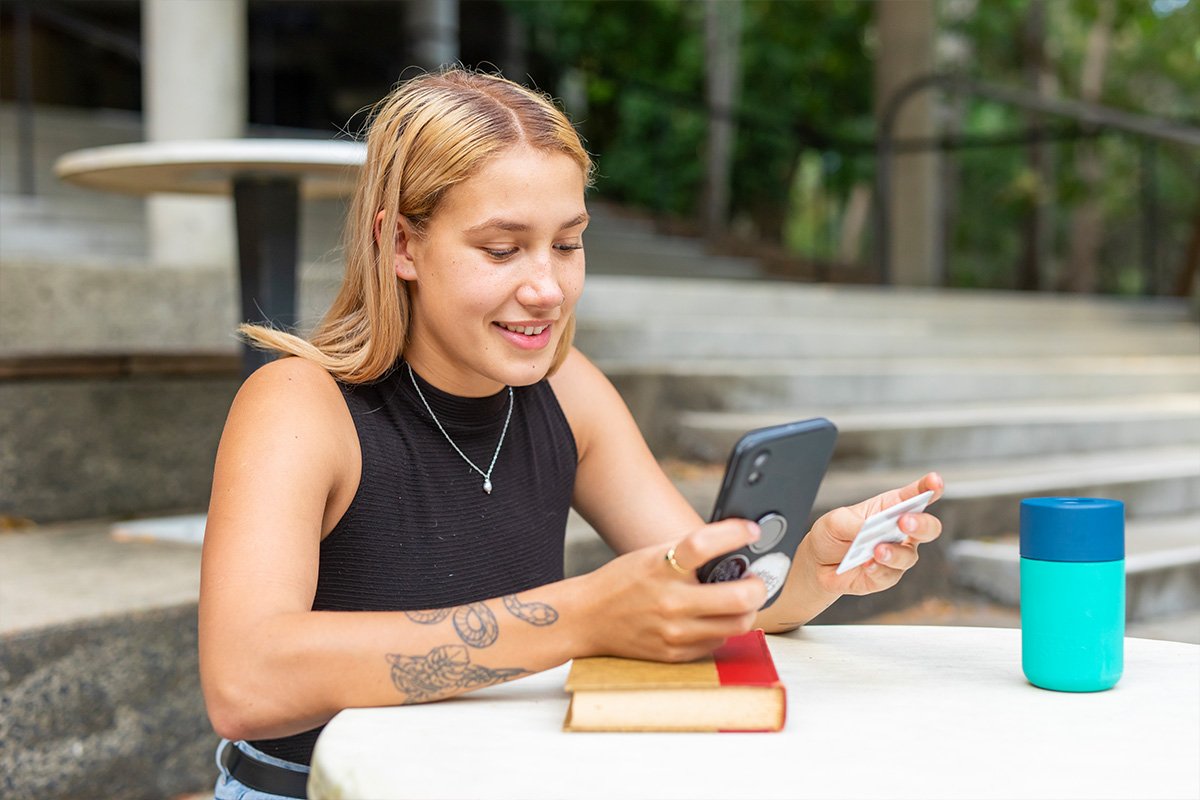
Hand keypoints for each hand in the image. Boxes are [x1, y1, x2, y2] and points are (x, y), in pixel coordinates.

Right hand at [577, 519, 767, 661]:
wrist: (588, 619)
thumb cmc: (623, 582)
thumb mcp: (651, 555)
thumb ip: (689, 549)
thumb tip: (735, 543)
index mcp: (661, 567)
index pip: (704, 545)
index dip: (735, 534)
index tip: (752, 532)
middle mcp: (670, 601)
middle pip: (739, 598)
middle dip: (758, 586)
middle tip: (754, 580)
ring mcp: (674, 632)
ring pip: (738, 624)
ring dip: (746, 609)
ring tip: (737, 599)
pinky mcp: (676, 654)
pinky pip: (718, 642)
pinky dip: (722, 628)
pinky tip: (710, 617)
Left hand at [803, 472, 943, 596]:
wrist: (817, 564)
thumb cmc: (832, 534)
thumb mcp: (836, 521)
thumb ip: (854, 524)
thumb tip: (868, 531)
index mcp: (891, 507)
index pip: (915, 495)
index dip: (929, 487)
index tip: (935, 482)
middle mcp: (900, 531)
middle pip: (927, 527)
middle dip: (921, 524)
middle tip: (904, 521)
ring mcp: (896, 555)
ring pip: (909, 556)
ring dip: (894, 552)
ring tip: (877, 550)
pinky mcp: (887, 576)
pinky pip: (890, 575)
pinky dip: (878, 569)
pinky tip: (866, 565)